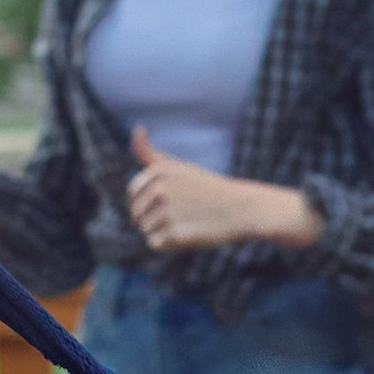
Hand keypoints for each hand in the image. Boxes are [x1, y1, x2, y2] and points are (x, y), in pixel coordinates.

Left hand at [124, 128, 321, 254]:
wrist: (240, 209)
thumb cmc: (207, 188)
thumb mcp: (178, 166)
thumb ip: (151, 153)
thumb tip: (137, 129)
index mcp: (159, 171)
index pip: (133, 194)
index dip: (146, 201)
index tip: (169, 200)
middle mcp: (159, 189)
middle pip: (137, 214)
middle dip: (153, 217)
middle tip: (182, 213)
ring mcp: (166, 212)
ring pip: (145, 230)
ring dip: (163, 231)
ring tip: (188, 221)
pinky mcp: (174, 234)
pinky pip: (155, 244)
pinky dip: (169, 244)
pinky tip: (188, 233)